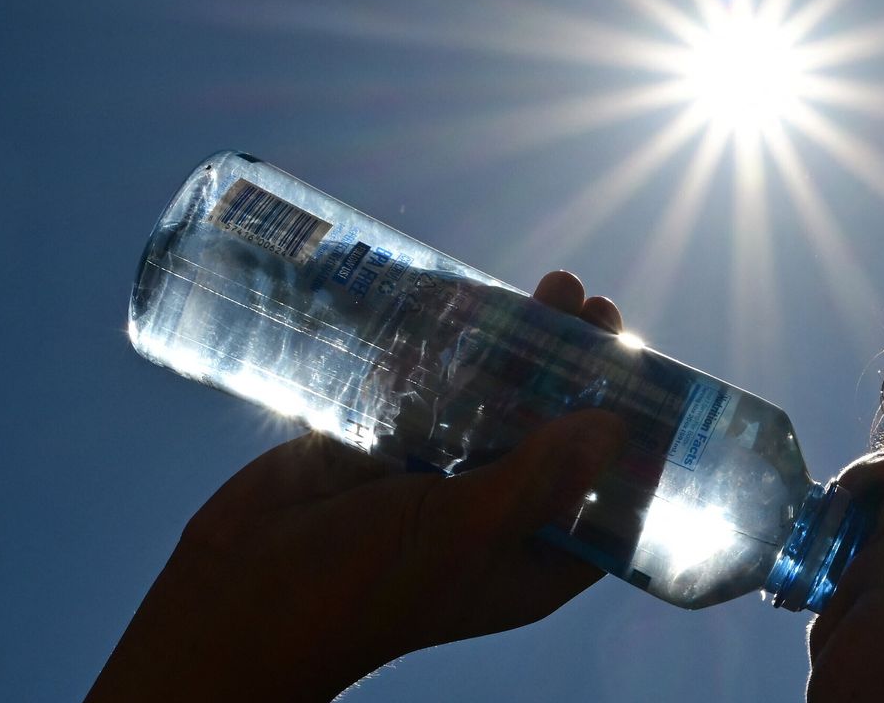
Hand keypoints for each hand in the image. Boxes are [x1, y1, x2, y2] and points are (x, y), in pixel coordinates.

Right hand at [90, 271, 627, 702]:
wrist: (232, 596)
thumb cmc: (356, 588)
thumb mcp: (462, 532)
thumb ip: (536, 481)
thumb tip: (616, 429)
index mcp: (531, 558)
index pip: (609, 497)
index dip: (636, 439)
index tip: (652, 373)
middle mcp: (496, 515)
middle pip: (558, 430)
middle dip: (581, 370)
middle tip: (594, 308)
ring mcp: (441, 476)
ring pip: (501, 400)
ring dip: (528, 346)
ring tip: (555, 285)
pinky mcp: (390, 443)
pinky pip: (439, 386)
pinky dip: (460, 348)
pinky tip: (479, 299)